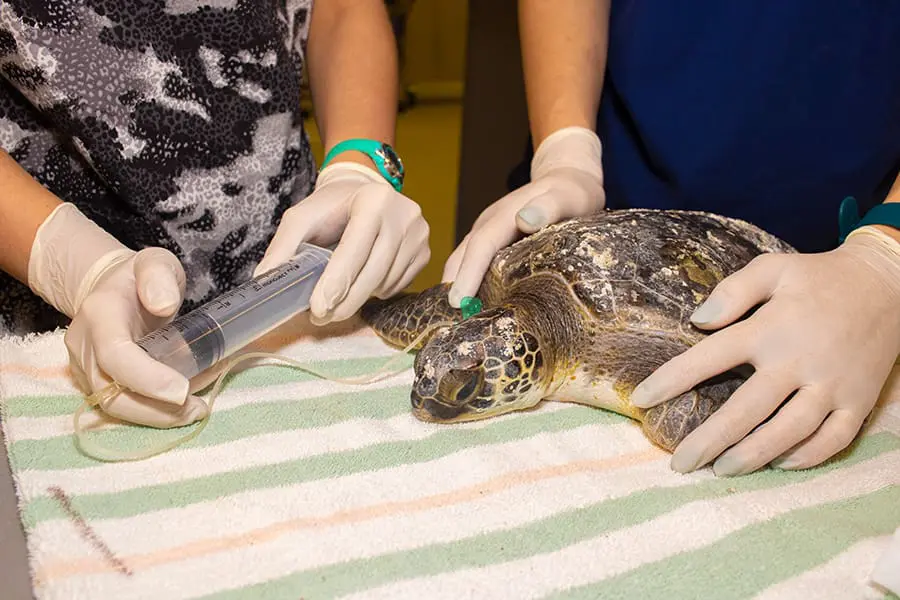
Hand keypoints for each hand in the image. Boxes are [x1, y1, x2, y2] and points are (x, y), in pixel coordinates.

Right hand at [29, 204, 208, 427]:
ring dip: (157, 416)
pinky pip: (122, 405)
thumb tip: (164, 305)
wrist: (108, 288)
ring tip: (195, 410)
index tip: (183, 391)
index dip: (147, 378)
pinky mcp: (96, 382)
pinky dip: (153, 411)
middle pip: (111, 392)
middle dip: (155, 409)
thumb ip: (159, 276)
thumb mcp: (155, 262)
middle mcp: (85, 345)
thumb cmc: (138, 278)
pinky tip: (183, 406)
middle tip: (197, 409)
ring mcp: (86, 367)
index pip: (115, 354)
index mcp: (100, 313)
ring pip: (114, 406)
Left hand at [254, 161, 429, 324]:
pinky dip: (377, 291)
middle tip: (322, 317)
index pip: (355, 249)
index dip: (337, 282)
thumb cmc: (331, 207)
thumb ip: (283, 246)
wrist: (362, 192)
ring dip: (360, 297)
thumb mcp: (301, 218)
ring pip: (386, 283)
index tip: (319, 308)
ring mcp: (419, 234)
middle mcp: (404, 215)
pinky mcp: (425, 252)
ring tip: (341, 293)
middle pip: (374, 272)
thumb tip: (264, 280)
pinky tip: (363, 280)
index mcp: (374, 200)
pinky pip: (399, 286)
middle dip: (346, 300)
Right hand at [443, 126, 604, 306]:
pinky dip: (468, 283)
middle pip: (463, 257)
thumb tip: (523, 220)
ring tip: (455, 322)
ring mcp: (488, 233)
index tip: (457, 301)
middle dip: (454, 288)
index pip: (481, 246)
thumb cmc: (572, 192)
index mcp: (504, 216)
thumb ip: (549, 207)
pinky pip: (474, 263)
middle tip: (450, 325)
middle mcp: (489, 225)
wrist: (568, 178)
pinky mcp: (494, 243)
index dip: (468, 274)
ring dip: (457, 288)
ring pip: (464, 260)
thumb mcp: (568, 197)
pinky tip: (471, 306)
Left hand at [630, 225, 899, 475]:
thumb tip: (697, 321)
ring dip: (752, 456)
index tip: (641, 400)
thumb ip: (733, 291)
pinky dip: (806, 457)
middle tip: (679, 464)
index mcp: (770, 329)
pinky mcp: (859, 401)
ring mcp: (832, 386)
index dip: (671, 380)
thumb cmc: (820, 277)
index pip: (709, 358)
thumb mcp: (773, 267)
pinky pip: (832, 440)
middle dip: (708, 440)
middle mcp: (799, 361)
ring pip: (787, 433)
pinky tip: (779, 465)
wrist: (889, 283)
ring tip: (721, 469)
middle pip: (745, 410)